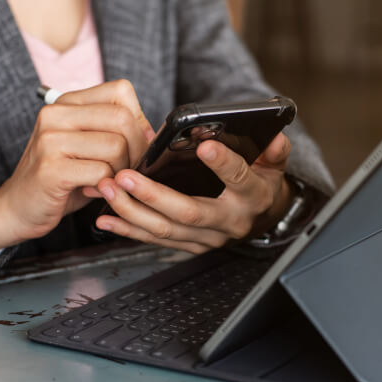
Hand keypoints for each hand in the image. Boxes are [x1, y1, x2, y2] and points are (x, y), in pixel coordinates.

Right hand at [0, 79, 153, 259]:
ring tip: (106, 181)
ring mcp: (50, 140)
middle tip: (126, 170)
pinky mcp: (51, 169)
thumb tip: (153, 133)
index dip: (138, 120)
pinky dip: (107, 187)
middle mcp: (56, 114)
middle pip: (123, 119)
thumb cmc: (61, 178)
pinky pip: (102, 173)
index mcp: (67, 103)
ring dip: (121, 172)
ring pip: (116, 147)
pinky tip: (93, 192)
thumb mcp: (89, 146)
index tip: (135, 144)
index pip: (121, 91)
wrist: (18, 208)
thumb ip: (117, 132)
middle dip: (136, 150)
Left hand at [94, 132, 293, 253]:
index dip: (224, 164)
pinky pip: (156, 240)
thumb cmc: (260, 184)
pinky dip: (129, 230)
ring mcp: (207, 237)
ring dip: (132, 211)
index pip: (239, 180)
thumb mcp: (273, 166)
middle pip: (189, 212)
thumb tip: (275, 136)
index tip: (205, 147)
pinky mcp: (191, 245)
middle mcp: (228, 221)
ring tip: (107, 189)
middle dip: (154, 195)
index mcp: (251, 197)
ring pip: (166, 229)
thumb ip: (273, 151)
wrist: (259, 218)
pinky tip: (106, 219)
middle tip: (125, 176)